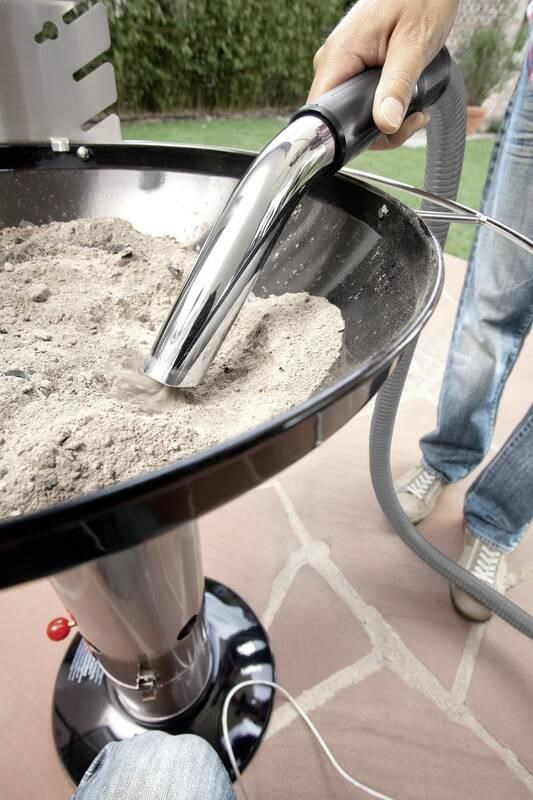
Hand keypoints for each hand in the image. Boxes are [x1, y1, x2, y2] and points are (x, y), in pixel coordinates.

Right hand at [309, 0, 458, 148]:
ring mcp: (344, 65)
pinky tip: (408, 101)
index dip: (350, 135)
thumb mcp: (414, 45)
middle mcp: (334, 63)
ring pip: (356, 113)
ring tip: (416, 110)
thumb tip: (386, 125)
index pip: (324, 115)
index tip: (385, 135)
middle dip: (380, 130)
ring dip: (388, 121)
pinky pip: (364, 100)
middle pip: (343, 120)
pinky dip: (387, 107)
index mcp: (338, 57)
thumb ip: (398, 86)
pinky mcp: (356, 66)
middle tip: (413, 119)